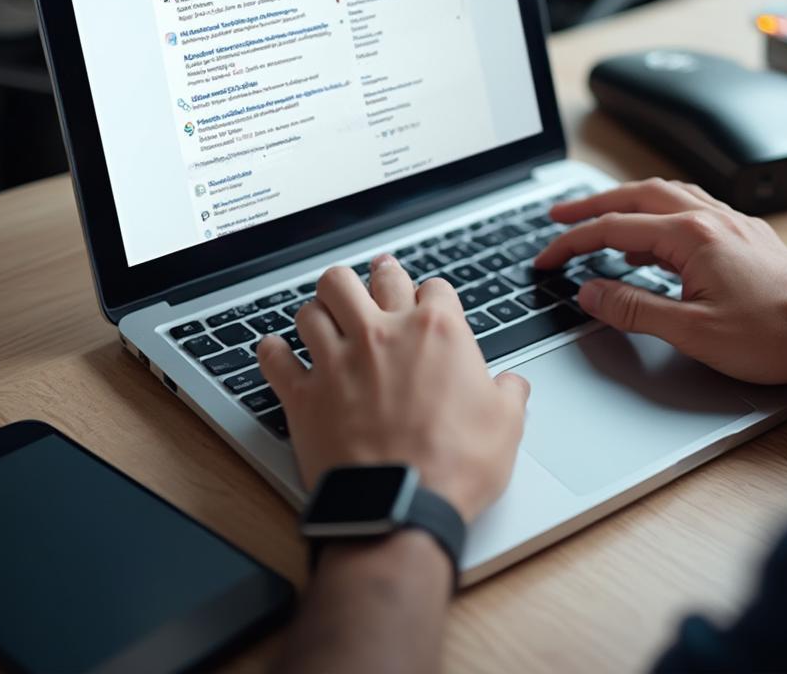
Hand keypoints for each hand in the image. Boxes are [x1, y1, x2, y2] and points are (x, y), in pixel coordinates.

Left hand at [256, 255, 529, 522]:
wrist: (400, 508)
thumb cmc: (454, 467)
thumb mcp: (506, 426)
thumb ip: (509, 393)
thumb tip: (513, 385)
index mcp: (436, 332)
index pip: (434, 286)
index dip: (433, 294)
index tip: (430, 303)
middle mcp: (383, 333)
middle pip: (366, 277)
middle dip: (372, 276)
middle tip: (372, 278)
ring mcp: (339, 360)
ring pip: (314, 305)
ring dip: (320, 309)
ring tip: (325, 316)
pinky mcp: (304, 393)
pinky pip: (275, 357)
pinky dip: (273, 352)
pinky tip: (277, 351)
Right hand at [535, 179, 786, 385]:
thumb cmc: (776, 333)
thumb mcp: (692, 332)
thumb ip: (633, 309)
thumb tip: (590, 293)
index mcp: (691, 236)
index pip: (612, 228)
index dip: (571, 242)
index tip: (546, 257)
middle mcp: (709, 218)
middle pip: (634, 195)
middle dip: (590, 204)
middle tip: (558, 216)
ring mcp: (728, 222)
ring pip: (664, 193)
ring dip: (624, 201)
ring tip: (598, 218)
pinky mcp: (742, 234)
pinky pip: (688, 206)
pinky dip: (656, 212)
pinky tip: (652, 236)